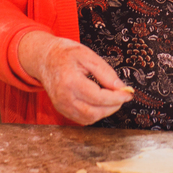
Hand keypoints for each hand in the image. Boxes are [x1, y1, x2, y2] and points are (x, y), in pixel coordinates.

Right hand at [17, 31, 132, 124]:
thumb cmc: (66, 54)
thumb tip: (121, 88)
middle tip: (122, 96)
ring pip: (89, 118)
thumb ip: (106, 73)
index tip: (128, 94)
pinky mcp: (61, 110)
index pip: (98, 97)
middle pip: (94, 112)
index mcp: (70, 81)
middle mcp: (64, 97)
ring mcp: (61, 106)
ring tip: (113, 99)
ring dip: (105, 112)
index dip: (116, 98)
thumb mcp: (88, 55)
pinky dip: (95, 114)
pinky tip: (101, 104)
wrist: (45, 58)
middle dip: (113, 107)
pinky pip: (81, 119)